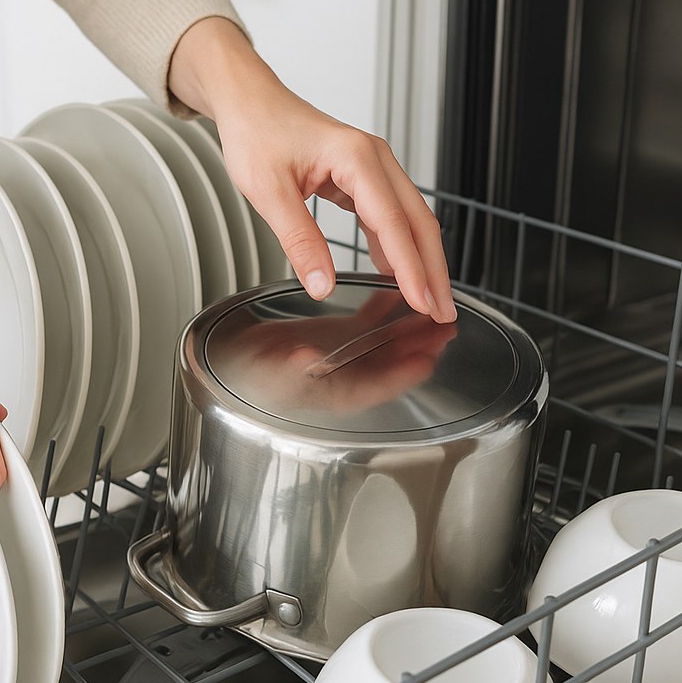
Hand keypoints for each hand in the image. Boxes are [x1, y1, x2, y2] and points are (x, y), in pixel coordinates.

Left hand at [168, 17, 455, 322]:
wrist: (249, 102)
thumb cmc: (257, 132)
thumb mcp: (269, 191)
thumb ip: (298, 239)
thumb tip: (321, 282)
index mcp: (356, 158)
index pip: (393, 224)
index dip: (411, 269)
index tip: (422, 302)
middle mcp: (373, 160)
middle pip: (417, 222)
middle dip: (433, 271)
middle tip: (443, 312)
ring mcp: (371, 167)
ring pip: (410, 220)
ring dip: (421, 260)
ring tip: (428, 299)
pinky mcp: (362, 177)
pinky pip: (390, 216)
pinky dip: (397, 246)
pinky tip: (397, 273)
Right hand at [218, 290, 455, 415]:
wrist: (235, 359)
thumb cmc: (249, 376)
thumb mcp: (269, 374)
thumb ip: (291, 369)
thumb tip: (308, 361)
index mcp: (337, 391)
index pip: (379, 386)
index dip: (404, 375)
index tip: (426, 360)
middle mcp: (349, 374)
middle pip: (395, 362)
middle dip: (422, 346)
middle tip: (446, 328)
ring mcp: (347, 353)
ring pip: (389, 340)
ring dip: (413, 325)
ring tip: (435, 310)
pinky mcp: (340, 335)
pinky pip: (371, 320)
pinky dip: (386, 305)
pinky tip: (399, 291)